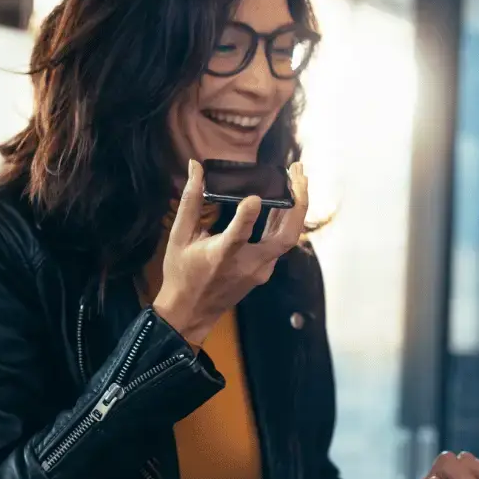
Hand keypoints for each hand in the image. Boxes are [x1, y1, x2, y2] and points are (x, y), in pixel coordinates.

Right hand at [152, 159, 308, 343]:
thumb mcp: (180, 236)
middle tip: (298, 172)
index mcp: (221, 256)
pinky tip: (285, 200)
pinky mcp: (265, 270)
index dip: (247, 217)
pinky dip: (286, 219)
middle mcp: (247, 265)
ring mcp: (261, 270)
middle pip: (286, 237)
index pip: (238, 236)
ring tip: (297, 177)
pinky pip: (281, 242)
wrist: (191, 312)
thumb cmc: (182, 272)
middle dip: (298, 203)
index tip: (254, 197)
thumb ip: (191, 200)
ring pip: (288, 238)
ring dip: (297, 207)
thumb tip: (195, 167)